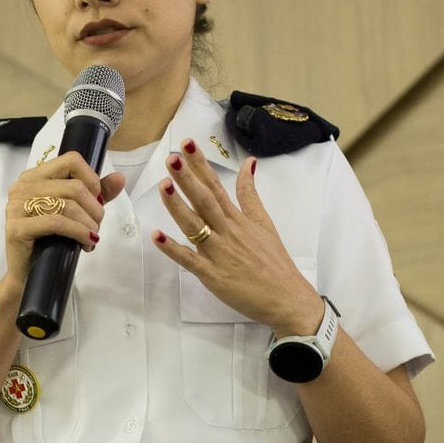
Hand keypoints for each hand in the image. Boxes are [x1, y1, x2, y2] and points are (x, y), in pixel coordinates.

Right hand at [4, 154, 126, 290]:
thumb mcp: (76, 213)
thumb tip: (119, 178)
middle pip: (74, 186)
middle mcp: (21, 187)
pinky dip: (78, 232)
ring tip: (91, 237)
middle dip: (94, 209)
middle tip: (96, 226)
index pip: (71, 160)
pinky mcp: (17, 228)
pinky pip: (57, 223)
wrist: (28, 274)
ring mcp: (16, 207)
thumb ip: (96, 194)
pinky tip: (86, 243)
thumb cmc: (50, 241)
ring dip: (89, 223)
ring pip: (68, 204)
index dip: (92, 180)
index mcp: (34, 177)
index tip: (97, 200)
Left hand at [152, 139, 320, 334]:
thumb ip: (251, 194)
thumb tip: (249, 163)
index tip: (187, 144)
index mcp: (237, 218)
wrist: (286, 298)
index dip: (200, 165)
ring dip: (178, 206)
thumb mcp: (264, 222)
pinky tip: (157, 236)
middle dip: (188, 178)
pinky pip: (189, 260)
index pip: (216, 186)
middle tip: (172, 158)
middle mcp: (227, 231)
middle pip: (204, 200)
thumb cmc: (274, 261)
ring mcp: (218, 253)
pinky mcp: (212, 275)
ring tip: (163, 185)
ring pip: (194, 226)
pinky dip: (173, 249)